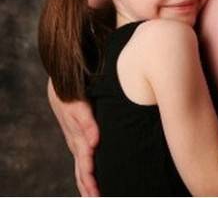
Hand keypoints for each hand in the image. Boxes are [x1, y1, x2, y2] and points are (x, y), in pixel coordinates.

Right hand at [48, 80, 99, 195]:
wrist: (61, 89)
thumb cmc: (72, 97)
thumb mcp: (79, 107)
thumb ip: (87, 124)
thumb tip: (94, 143)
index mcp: (77, 141)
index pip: (85, 166)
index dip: (91, 182)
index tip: (97, 194)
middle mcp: (76, 145)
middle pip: (81, 173)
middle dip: (89, 189)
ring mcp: (76, 144)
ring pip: (80, 169)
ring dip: (86, 185)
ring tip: (94, 197)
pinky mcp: (78, 141)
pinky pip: (82, 162)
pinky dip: (85, 174)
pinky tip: (92, 180)